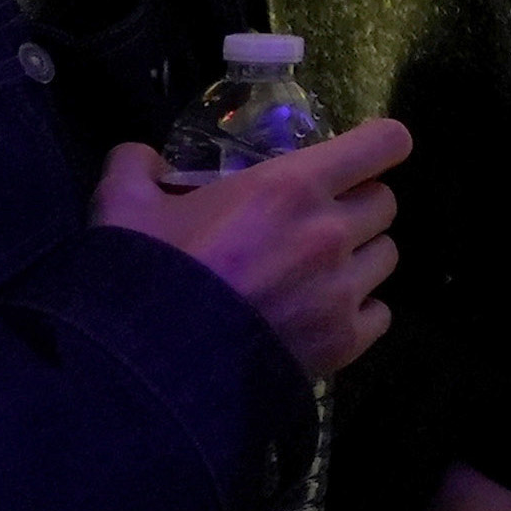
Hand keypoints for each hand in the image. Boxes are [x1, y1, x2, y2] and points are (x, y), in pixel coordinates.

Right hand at [92, 115, 406, 375]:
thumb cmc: (148, 274)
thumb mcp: (124, 205)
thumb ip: (135, 167)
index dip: (381, 143)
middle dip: (357, 204)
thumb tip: (144, 159)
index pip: (384, 144)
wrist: (155, 368)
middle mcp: (332, 231)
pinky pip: (379, 313)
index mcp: (292, 185)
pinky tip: (321, 315)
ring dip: (360, 257)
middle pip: (385, 202)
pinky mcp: (346, 341)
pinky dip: (359, 312)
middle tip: (319, 218)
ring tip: (319, 270)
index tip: (366, 151)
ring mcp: (344, 290)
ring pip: (386, 256)